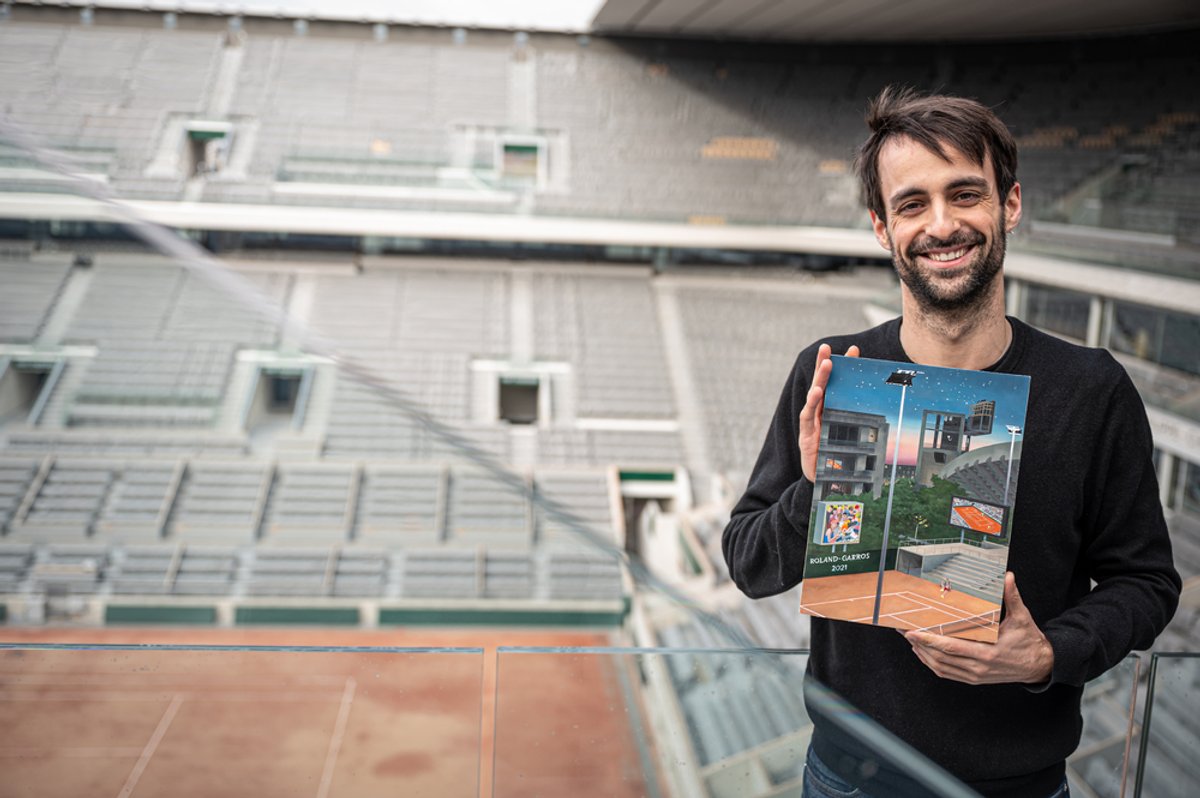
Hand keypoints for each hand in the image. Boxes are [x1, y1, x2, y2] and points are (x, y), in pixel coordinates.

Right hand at [798, 343, 859, 482]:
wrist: (827, 488)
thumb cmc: (842, 463)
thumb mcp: (856, 442)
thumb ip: (866, 428)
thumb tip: (892, 414)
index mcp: (830, 413)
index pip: (836, 386)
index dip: (843, 368)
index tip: (853, 351)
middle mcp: (819, 415)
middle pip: (821, 385)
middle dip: (824, 365)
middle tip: (828, 347)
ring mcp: (811, 425)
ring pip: (814, 397)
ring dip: (820, 378)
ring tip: (826, 363)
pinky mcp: (806, 437)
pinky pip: (808, 416)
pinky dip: (812, 403)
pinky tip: (817, 391)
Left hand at [903, 573, 1053, 684]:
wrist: (1040, 665)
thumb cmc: (1029, 641)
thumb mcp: (1022, 617)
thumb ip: (1012, 597)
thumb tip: (1008, 577)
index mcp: (988, 652)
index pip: (951, 647)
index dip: (929, 640)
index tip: (913, 632)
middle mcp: (979, 667)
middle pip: (940, 657)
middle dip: (919, 644)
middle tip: (904, 630)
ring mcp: (975, 675)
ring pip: (940, 667)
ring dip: (922, 654)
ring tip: (910, 640)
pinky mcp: (974, 678)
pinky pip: (947, 673)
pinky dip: (932, 664)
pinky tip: (923, 653)